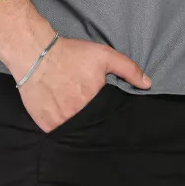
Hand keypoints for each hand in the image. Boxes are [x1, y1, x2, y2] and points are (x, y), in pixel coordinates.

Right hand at [14, 36, 150, 132]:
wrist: (36, 54)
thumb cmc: (71, 53)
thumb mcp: (104, 55)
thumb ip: (128, 69)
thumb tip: (148, 84)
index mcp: (95, 102)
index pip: (107, 117)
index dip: (107, 113)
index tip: (103, 107)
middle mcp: (78, 116)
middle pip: (92, 125)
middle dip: (93, 119)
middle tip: (86, 106)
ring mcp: (61, 123)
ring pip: (75, 130)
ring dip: (77, 123)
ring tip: (73, 108)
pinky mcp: (46, 126)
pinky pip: (58, 131)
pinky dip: (61, 124)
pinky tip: (60, 111)